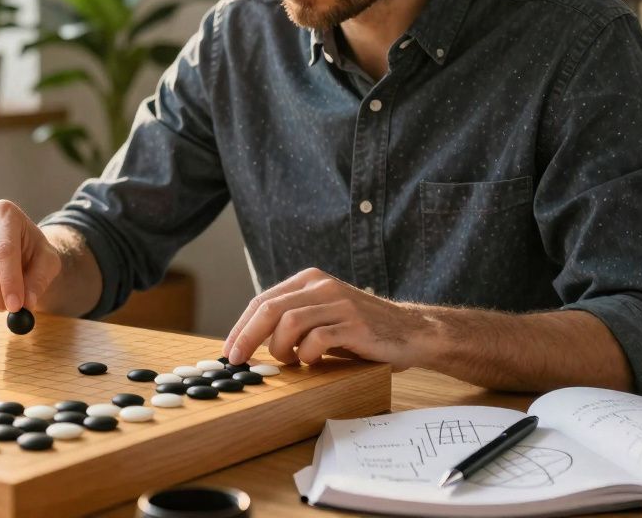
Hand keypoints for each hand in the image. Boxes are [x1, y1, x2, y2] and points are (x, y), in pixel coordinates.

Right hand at [0, 200, 60, 311]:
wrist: (19, 249)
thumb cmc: (34, 252)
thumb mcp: (48, 262)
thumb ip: (39, 280)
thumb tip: (27, 303)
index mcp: (5, 213)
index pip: (4, 250)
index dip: (10, 281)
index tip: (16, 305)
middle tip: (10, 308)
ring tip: (3, 302)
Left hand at [222, 267, 434, 369]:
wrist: (412, 331)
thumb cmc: (361, 330)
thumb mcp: (323, 316)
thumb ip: (293, 320)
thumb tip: (251, 342)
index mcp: (310, 280)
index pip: (263, 300)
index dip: (241, 326)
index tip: (229, 351)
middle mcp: (322, 286)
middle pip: (270, 309)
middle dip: (247, 337)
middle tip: (237, 360)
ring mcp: (339, 303)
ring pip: (289, 323)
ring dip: (281, 349)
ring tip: (290, 361)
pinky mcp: (355, 324)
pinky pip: (317, 339)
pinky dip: (307, 355)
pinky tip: (312, 361)